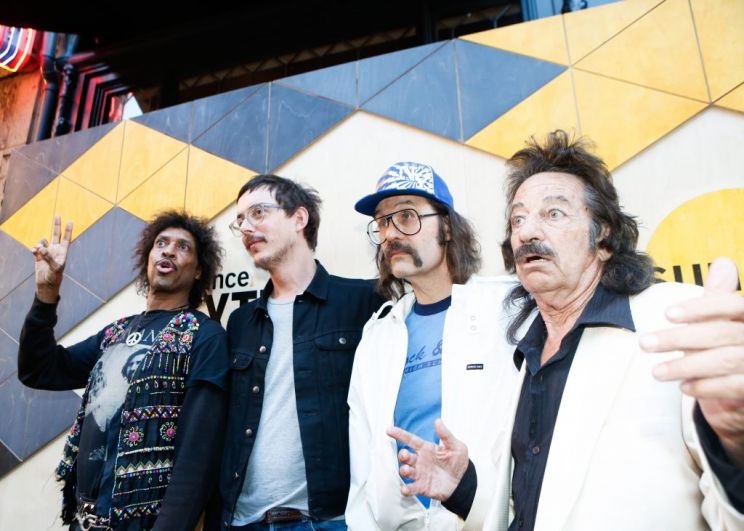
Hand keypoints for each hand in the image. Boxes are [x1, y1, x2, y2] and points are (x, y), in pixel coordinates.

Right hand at [31, 215, 72, 302]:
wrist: (47, 284)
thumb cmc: (55, 277)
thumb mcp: (55, 268)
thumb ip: (49, 257)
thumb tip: (42, 248)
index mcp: (62, 252)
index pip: (66, 239)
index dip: (68, 231)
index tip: (70, 221)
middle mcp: (55, 250)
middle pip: (56, 235)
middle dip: (57, 226)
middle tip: (58, 215)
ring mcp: (47, 253)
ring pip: (43, 242)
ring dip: (40, 244)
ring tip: (39, 251)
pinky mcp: (38, 257)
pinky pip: (35, 249)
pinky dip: (34, 249)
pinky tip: (34, 252)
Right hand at [386, 419, 468, 500]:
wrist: (463, 483)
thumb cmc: (458, 462)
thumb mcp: (456, 447)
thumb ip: (446, 435)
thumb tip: (438, 421)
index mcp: (426, 449)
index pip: (410, 440)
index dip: (400, 434)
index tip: (389, 430)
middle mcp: (420, 461)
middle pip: (405, 456)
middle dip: (402, 455)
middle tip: (405, 455)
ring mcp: (420, 474)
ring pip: (405, 471)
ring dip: (404, 470)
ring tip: (407, 470)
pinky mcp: (421, 487)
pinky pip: (410, 488)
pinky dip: (405, 489)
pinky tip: (405, 489)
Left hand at [642, 257, 743, 466]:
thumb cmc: (734, 350)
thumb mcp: (727, 323)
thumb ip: (720, 299)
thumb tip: (722, 263)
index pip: (734, 305)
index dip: (702, 308)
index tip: (667, 314)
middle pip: (721, 333)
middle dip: (679, 339)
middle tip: (645, 343)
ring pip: (724, 360)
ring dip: (685, 365)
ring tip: (657, 371)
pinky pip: (733, 387)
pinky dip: (706, 387)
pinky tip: (684, 386)